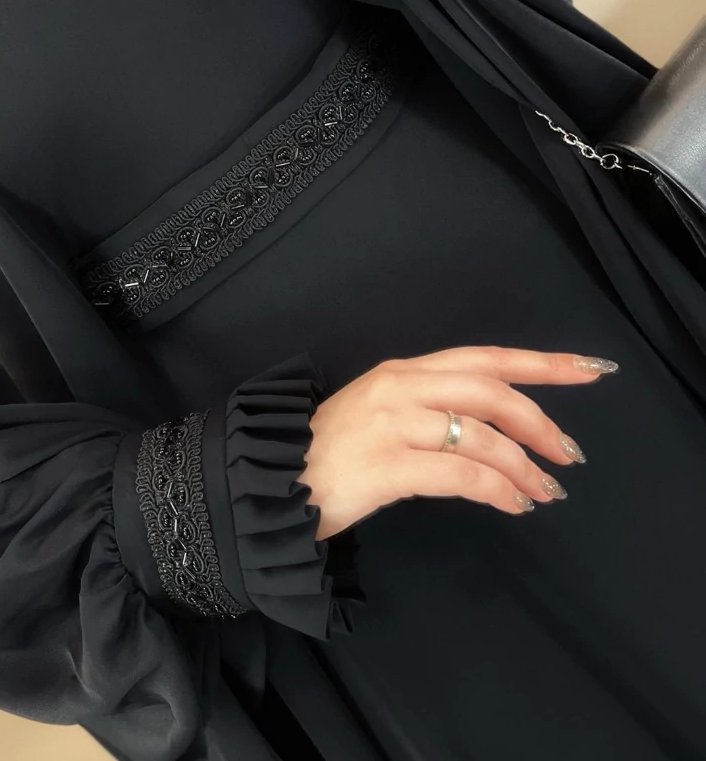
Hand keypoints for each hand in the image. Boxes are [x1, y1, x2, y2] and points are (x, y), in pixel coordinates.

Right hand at [299, 346, 618, 538]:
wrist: (274, 484)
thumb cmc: (330, 452)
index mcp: (401, 371)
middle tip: (568, 453)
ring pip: (481, 436)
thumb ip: (430, 408)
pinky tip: (512, 504)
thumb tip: (492, 431)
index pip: (483, 358)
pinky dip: (497, 489)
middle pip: (490, 391)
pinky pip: (461, 474)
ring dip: (523, 466)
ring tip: (544, 490)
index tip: (588, 370)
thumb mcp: (381, 413)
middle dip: (539, 420)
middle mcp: (399, 388)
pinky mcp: (386, 466)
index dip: (540, 363)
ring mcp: (391, 424)